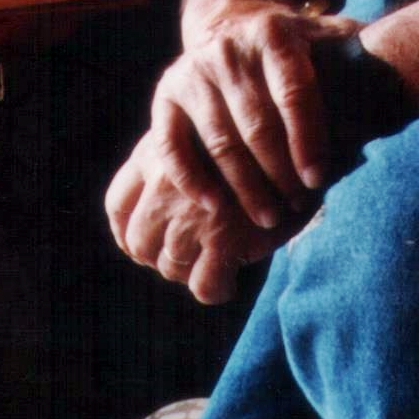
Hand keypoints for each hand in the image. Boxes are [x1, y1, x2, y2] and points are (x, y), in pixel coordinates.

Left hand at [105, 126, 285, 306]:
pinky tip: (229, 283)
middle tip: (184, 259)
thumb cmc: (258, 133)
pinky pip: (204, 285)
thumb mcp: (206, 128)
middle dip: (158, 257)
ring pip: (170, 267)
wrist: (301, 137)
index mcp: (156, 153)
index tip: (140, 243)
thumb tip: (158, 203)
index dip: (124, 231)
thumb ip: (179, 159)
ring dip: (189, 272)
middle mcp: (165, 185)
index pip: (117, 204)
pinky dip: (215, 290)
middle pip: (139, 241)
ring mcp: (192, 214)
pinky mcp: (224, 239)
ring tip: (213, 265)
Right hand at [158, 2, 360, 229]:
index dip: (308, 139)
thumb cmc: (290, 46)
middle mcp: (230, 50)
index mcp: (274, 35)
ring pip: (219, 141)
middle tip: (297, 207)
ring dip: (244, 187)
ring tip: (268, 219)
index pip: (295, 92)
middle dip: (279, 173)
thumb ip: (356, 46)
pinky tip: (213, 207)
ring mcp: (192, 72)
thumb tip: (404, 56)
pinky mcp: (164, 96)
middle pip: (257, 124)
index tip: (318, 179)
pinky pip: (171, 145)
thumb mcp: (324, 34)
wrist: (227, 24)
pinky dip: (191, 178)